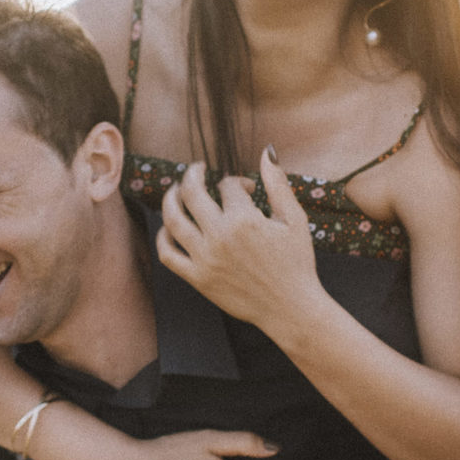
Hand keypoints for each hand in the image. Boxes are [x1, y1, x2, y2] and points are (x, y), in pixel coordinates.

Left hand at [156, 154, 323, 332]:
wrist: (290, 308)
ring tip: (176, 190)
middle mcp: (220, 236)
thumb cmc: (297, 262)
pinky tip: (169, 226)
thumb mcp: (294, 219)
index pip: (226, 185)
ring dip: (170, 198)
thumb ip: (278, 183)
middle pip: (192, 192)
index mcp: (244, 219)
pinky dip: (163, 236)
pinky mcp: (197, 278)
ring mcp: (205, 258)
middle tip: (197, 170)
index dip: (236, 181)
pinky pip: (168, 254)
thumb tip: (267, 150)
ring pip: (173, 219)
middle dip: (193, 174)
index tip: (245, 189)